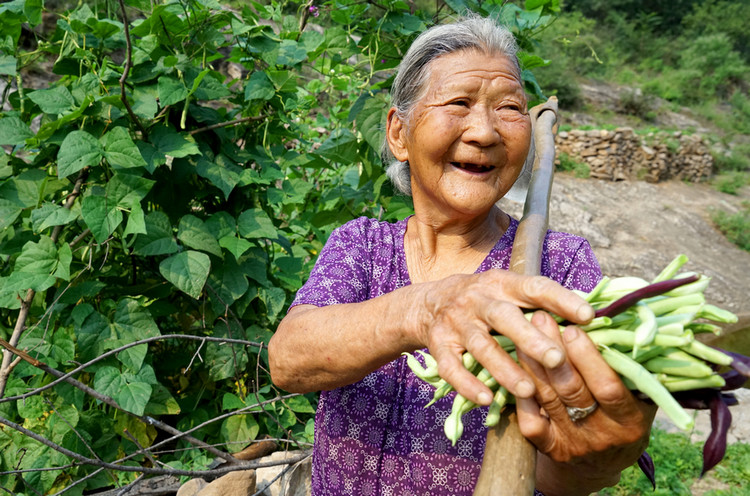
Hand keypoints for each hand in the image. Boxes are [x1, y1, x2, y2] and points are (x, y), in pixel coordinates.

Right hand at [416, 270, 594, 405]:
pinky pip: (451, 367)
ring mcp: (456, 322)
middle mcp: (477, 299)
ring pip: (481, 346)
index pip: (534, 287)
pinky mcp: (439, 344)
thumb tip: (592, 317)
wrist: (428, 304)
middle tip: (557, 358)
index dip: (561, 299)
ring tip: (528, 389)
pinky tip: (485, 400)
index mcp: (502, 284)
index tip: (588, 315)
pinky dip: (467, 384)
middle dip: (531, 338)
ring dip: (504, 369)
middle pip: (504, 317)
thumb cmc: (484, 302)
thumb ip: (541, 304)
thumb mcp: (508, 292)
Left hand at [515, 312, 655, 495]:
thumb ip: (633, 372)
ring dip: (533, 363)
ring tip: (522, 332)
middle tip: (540, 319)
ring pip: (548, 399)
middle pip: (572, 389)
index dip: (588, 358)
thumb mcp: (640, 400)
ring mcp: (574, 444)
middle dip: (554, 352)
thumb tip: (626, 327)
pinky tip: (513, 369)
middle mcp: (602, 435)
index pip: (607, 387)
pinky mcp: (551, 450)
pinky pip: (531, 422)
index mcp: (629, 421)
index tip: (572, 328)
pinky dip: (522, 395)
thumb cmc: (623, 417)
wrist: (602, 464)